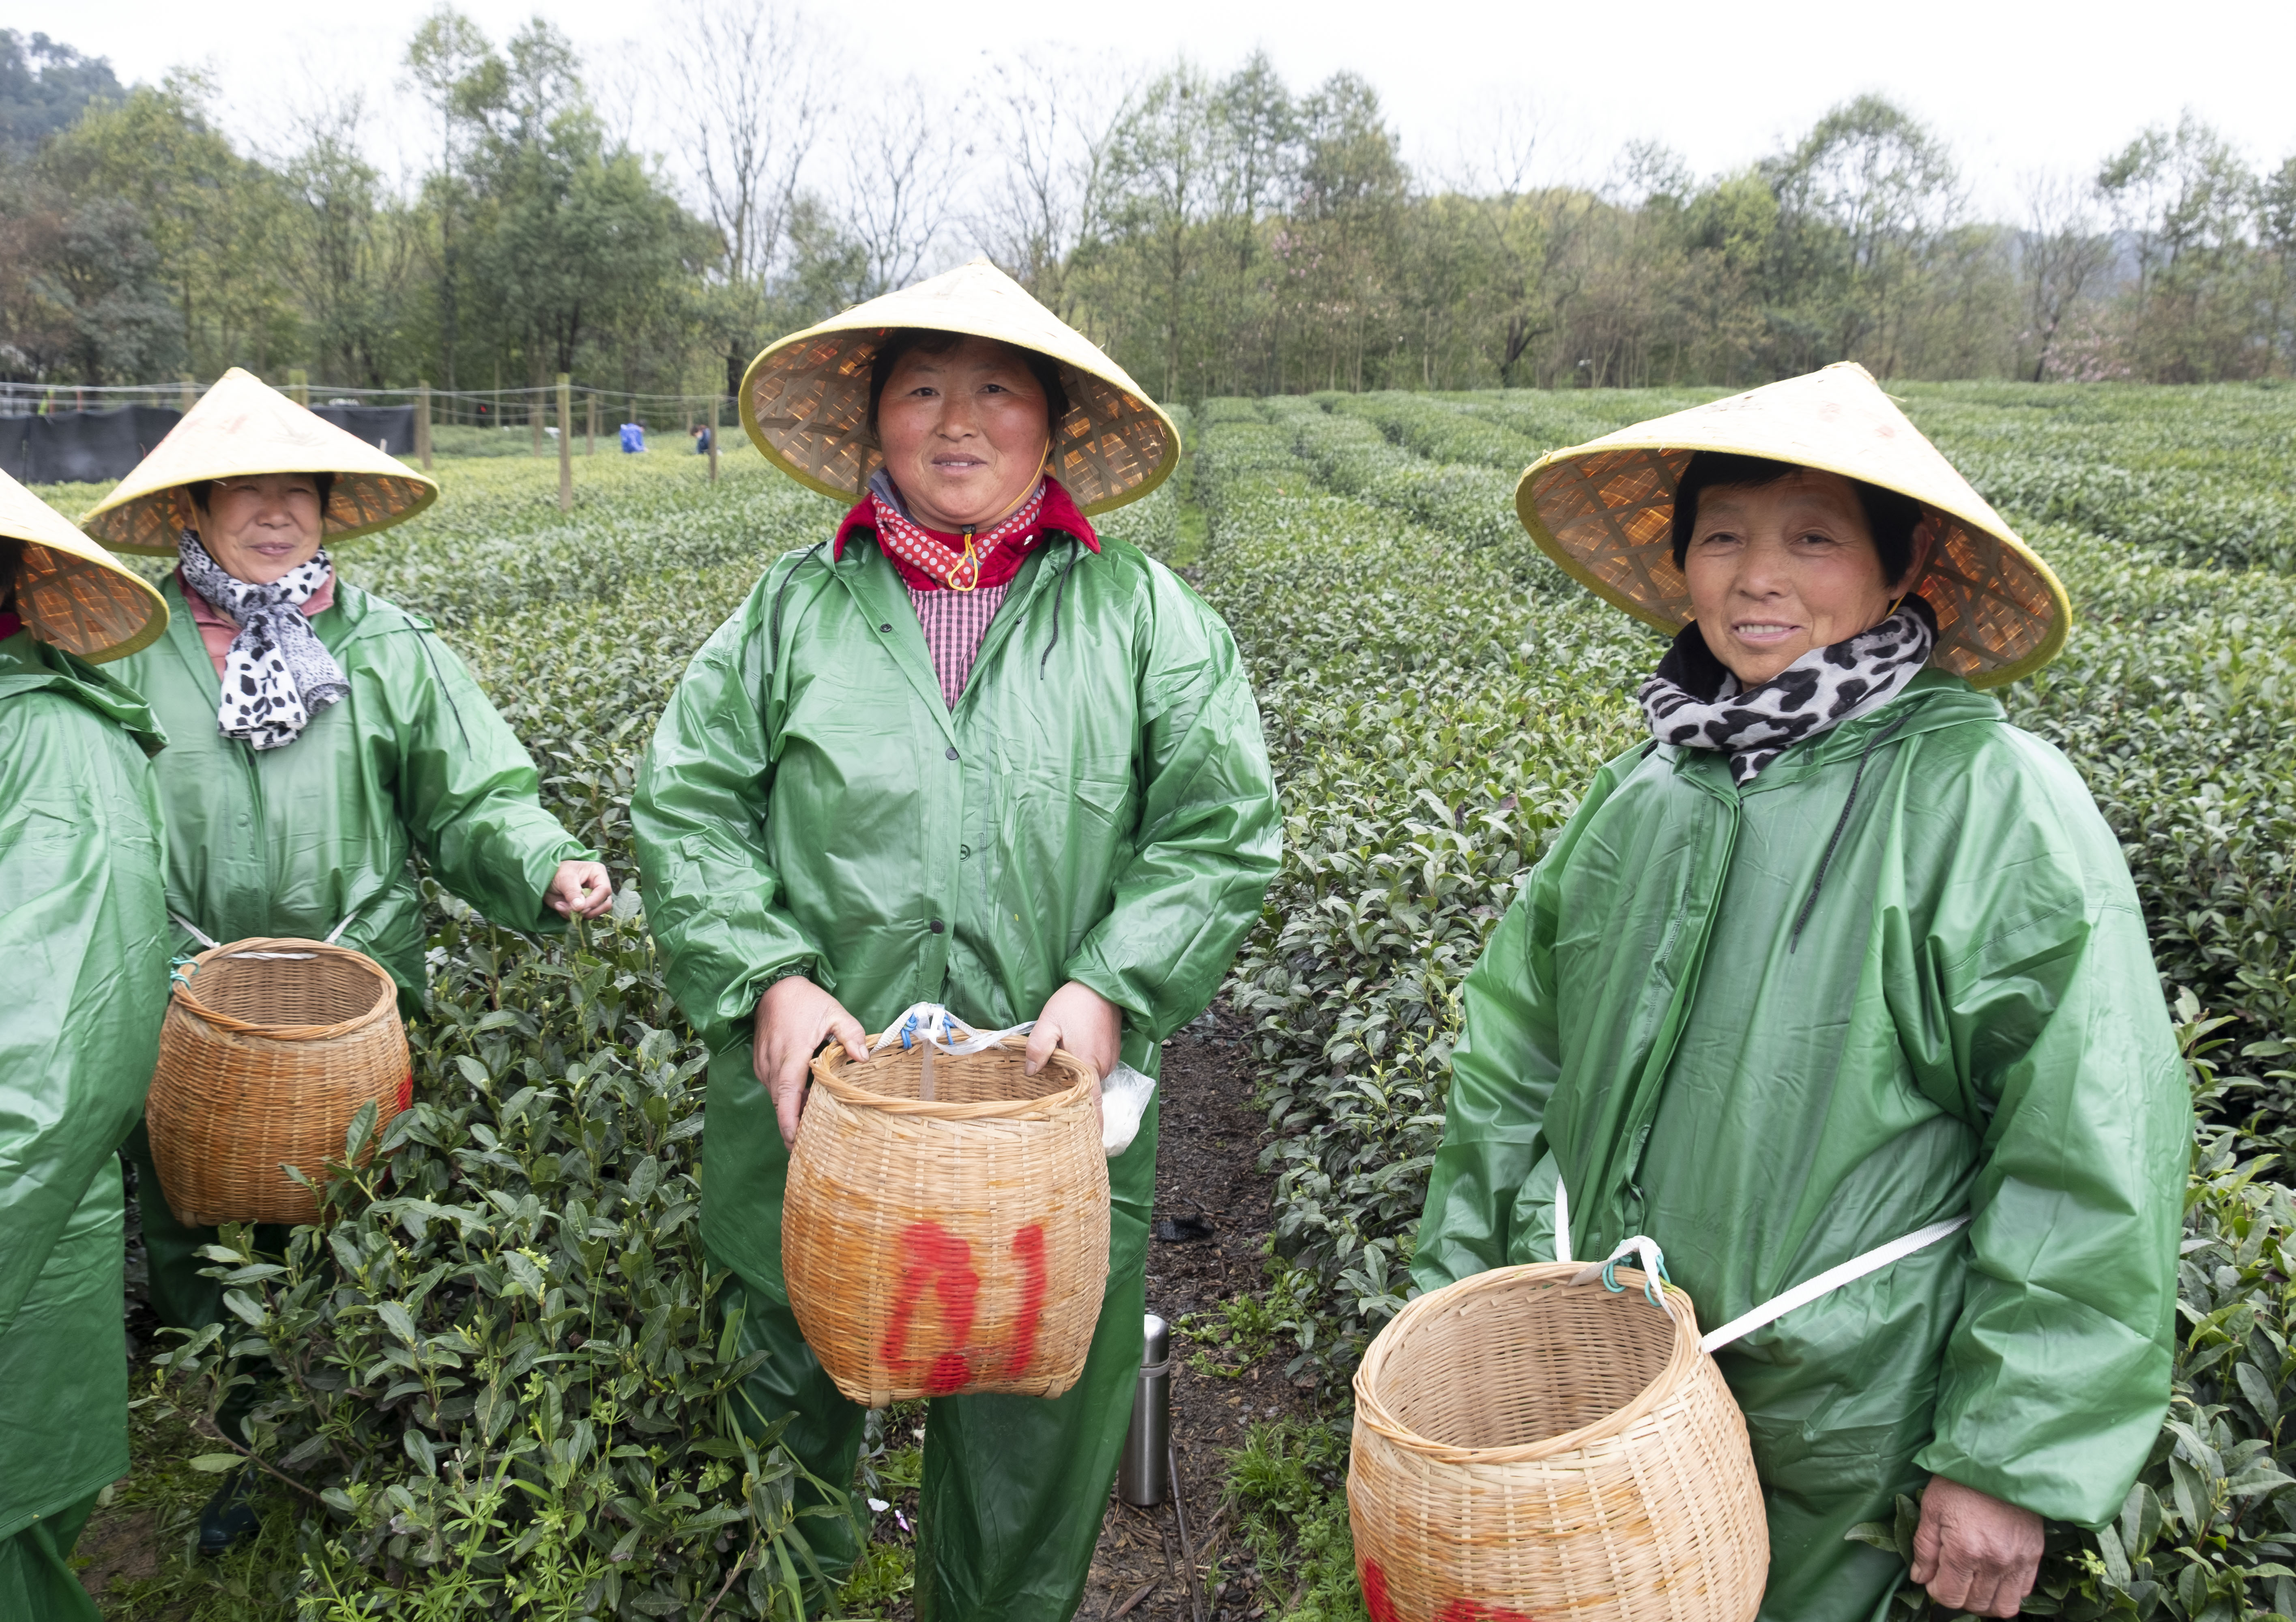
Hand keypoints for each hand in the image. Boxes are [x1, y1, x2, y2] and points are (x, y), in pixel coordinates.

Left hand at [546, 860, 613, 918]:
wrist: (546, 879)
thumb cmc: (556, 872)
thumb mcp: (564, 878)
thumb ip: (573, 892)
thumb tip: (580, 907)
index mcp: (598, 874)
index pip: (604, 890)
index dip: (594, 901)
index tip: (580, 908)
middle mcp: (599, 887)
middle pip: (605, 904)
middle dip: (588, 911)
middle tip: (572, 911)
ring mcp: (593, 898)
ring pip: (595, 913)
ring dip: (578, 915)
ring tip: (561, 906)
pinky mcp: (585, 907)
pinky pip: (584, 917)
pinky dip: (572, 917)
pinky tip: (561, 908)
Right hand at [752, 976, 866, 1147]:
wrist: (774, 987)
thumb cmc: (806, 1000)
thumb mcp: (834, 1012)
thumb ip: (851, 1034)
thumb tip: (864, 1058)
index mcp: (791, 1055)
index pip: (787, 1097)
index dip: (791, 1122)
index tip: (796, 1143)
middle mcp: (773, 1065)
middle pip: (781, 1104)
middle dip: (794, 1126)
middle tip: (813, 1145)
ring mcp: (763, 1065)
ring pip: (777, 1097)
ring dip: (793, 1110)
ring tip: (815, 1125)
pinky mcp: (761, 1064)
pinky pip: (774, 1088)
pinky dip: (787, 1097)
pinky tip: (806, 1099)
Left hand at [1025, 981, 1119, 1124]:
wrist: (1102, 983)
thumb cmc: (1074, 1002)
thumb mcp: (1048, 1022)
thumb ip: (1038, 1049)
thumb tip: (1030, 1073)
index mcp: (1088, 1065)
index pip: (1092, 1104)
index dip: (1092, 1126)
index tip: (1090, 1144)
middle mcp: (1103, 1067)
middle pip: (1087, 1092)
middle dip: (1071, 1097)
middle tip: (1051, 1103)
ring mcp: (1109, 1059)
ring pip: (1090, 1080)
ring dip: (1076, 1080)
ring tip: (1056, 1074)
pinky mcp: (1111, 1051)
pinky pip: (1095, 1067)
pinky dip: (1083, 1068)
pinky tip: (1070, 1058)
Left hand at [1908, 1475, 2043, 1617]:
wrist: (1998, 1460)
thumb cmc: (1959, 1481)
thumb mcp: (1931, 1508)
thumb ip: (1924, 1548)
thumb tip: (1920, 1578)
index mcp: (1965, 1550)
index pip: (1949, 1596)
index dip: (1936, 1591)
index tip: (1932, 1577)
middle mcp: (1995, 1561)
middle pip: (1975, 1604)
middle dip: (1958, 1596)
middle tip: (1951, 1577)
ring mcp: (2018, 1560)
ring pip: (2003, 1607)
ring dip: (1984, 1600)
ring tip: (1973, 1581)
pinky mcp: (2034, 1555)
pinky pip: (2023, 1591)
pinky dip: (2007, 1591)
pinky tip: (1993, 1574)